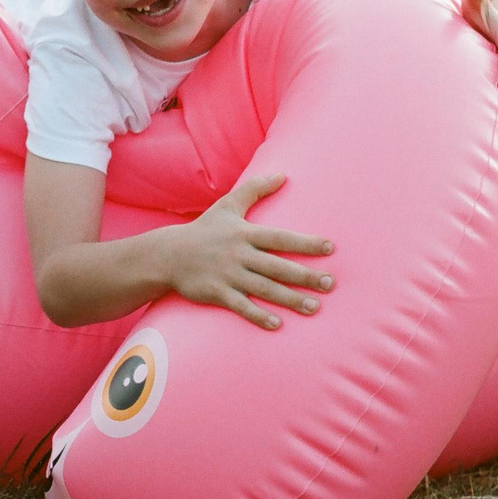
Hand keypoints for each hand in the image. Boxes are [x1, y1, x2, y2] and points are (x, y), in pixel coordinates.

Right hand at [154, 170, 333, 330]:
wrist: (167, 255)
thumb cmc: (204, 230)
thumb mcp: (227, 205)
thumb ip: (255, 189)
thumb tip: (284, 174)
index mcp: (244, 233)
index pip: (280, 238)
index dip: (305, 242)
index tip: (330, 248)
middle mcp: (238, 254)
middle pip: (277, 266)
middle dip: (305, 276)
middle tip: (330, 284)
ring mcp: (227, 275)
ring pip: (264, 289)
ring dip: (290, 299)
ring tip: (314, 307)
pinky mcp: (216, 293)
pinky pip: (241, 306)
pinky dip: (258, 315)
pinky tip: (277, 324)